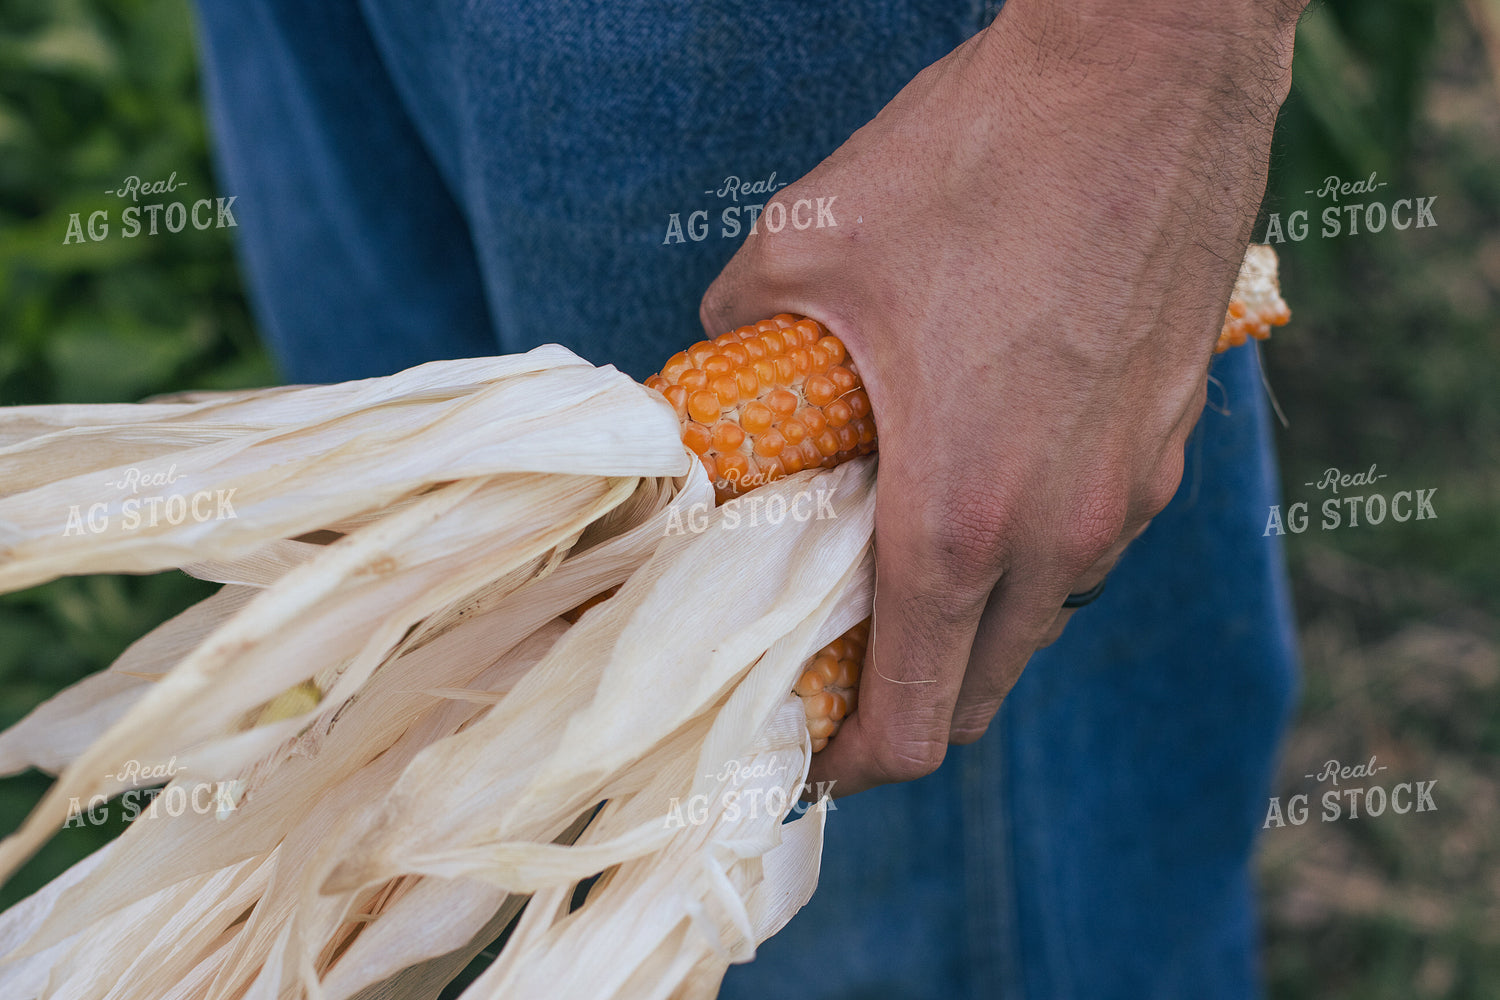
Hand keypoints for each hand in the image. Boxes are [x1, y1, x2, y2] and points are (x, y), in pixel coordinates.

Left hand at [701, 0, 1304, 794]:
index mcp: (961, 517)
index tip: (809, 751)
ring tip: (904, 559)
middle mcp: (1060, 532)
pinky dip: (1029, 549)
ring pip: (1042, 617)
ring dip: (972, 623)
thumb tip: (719, 358)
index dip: (851, 761)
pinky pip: (1089, 539)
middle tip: (840, 663)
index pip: (912, 715)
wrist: (1145, 75)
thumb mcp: (809, 245)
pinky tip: (985, 475)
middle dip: (907, 705)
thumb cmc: (976, 160)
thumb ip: (743, 332)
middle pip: (981, 691)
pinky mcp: (1170, 440)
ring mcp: (1131, 491)